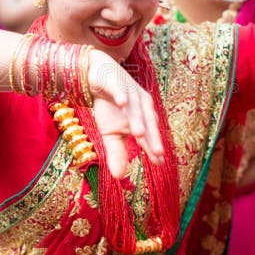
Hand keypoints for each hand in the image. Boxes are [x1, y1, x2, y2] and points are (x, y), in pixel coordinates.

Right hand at [88, 50, 164, 178]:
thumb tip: (119, 177)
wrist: (96, 77)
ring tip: (139, 133)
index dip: (153, 147)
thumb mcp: (110, 133)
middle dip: (152, 136)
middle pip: (147, 121)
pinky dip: (121, 96)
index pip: (149, 135)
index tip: (159, 162)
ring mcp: (129, 91)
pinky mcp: (115, 81)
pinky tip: (123, 103)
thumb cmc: (109, 107)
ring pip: (135, 107)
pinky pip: (119, 89)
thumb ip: (117, 152)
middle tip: (157, 152)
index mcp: (142, 117)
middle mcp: (140, 104)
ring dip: (137, 119)